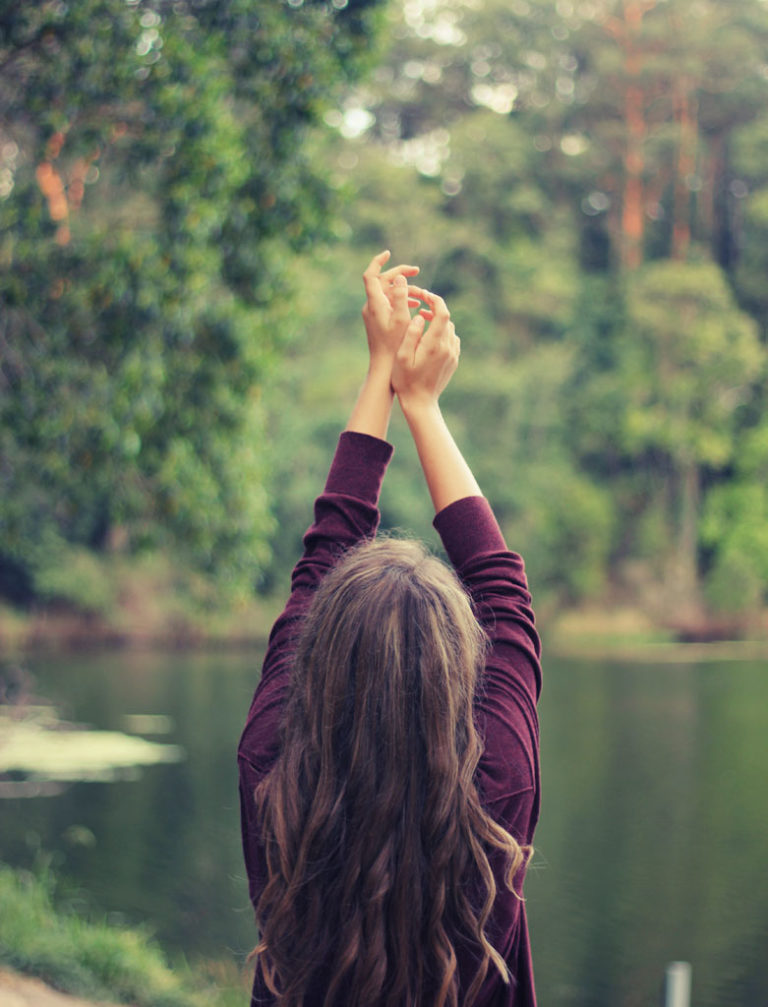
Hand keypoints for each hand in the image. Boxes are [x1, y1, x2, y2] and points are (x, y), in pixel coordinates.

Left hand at [361, 250, 420, 365]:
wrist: (384, 368)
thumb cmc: (394, 346)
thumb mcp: (402, 320)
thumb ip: (401, 297)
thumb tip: (401, 277)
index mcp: (375, 304)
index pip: (370, 275)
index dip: (378, 262)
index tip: (388, 253)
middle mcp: (371, 307)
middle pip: (382, 282)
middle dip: (400, 275)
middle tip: (417, 271)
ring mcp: (373, 314)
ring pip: (388, 293)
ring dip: (404, 290)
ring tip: (422, 294)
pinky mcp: (378, 321)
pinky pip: (389, 304)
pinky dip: (401, 301)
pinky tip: (416, 306)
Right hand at [392, 289, 459, 410]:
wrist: (421, 403)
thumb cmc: (406, 380)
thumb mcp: (402, 357)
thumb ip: (411, 334)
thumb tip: (420, 317)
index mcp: (433, 344)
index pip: (442, 313)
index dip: (434, 299)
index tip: (423, 295)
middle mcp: (447, 347)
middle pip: (446, 318)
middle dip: (434, 308)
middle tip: (419, 307)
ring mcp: (452, 354)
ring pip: (449, 328)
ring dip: (437, 321)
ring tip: (421, 321)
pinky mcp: (453, 360)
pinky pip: (451, 339)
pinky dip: (442, 332)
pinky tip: (429, 336)